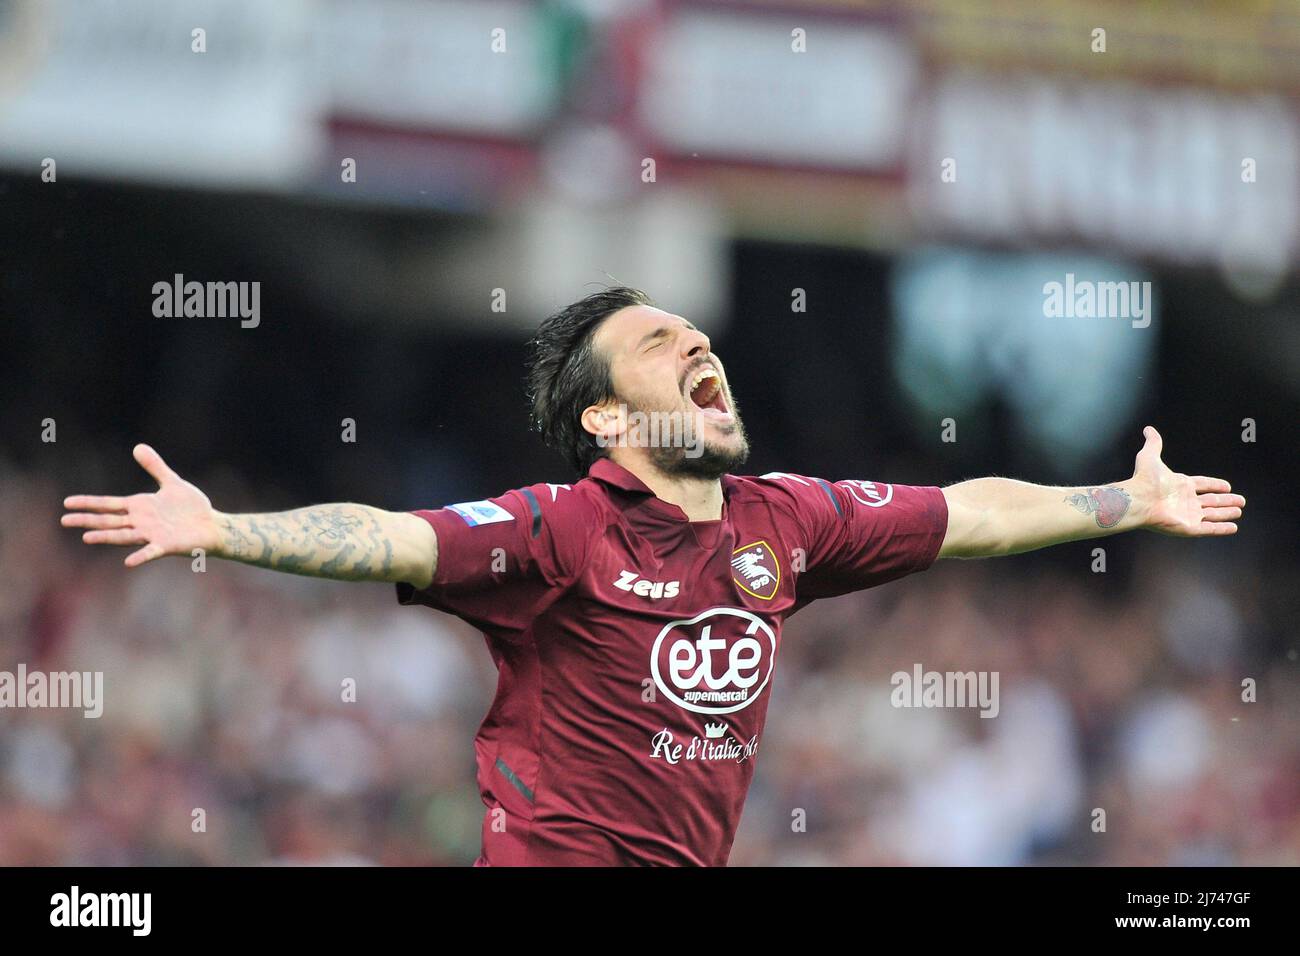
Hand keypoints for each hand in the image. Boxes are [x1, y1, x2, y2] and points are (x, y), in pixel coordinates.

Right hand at [62, 444, 221, 566]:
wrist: (212, 524)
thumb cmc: (191, 507)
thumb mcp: (171, 482)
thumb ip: (155, 466)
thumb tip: (138, 446)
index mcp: (139, 507)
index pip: (108, 504)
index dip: (89, 503)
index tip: (67, 503)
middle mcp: (141, 522)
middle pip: (109, 521)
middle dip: (88, 520)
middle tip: (64, 520)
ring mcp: (152, 535)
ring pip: (123, 536)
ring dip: (106, 537)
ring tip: (86, 538)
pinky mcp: (166, 546)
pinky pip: (151, 552)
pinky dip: (140, 556)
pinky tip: (128, 562)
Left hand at [1131, 426, 1244, 536]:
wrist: (1138, 500)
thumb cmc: (1144, 479)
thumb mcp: (1150, 456)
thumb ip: (1153, 443)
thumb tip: (1148, 429)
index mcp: (1180, 485)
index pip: (1203, 484)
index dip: (1215, 485)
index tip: (1227, 486)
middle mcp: (1185, 501)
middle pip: (1211, 501)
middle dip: (1226, 501)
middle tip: (1241, 501)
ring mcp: (1188, 515)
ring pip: (1213, 515)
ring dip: (1226, 513)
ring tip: (1239, 511)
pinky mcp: (1189, 528)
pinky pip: (1210, 529)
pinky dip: (1222, 529)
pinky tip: (1234, 528)